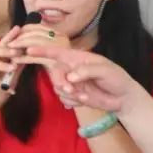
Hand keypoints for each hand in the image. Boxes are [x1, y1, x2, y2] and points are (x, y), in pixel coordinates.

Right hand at [0, 25, 24, 116]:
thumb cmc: (0, 90)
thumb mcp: (13, 77)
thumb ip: (18, 66)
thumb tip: (29, 54)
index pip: (3, 45)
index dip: (9, 36)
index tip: (18, 28)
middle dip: (7, 50)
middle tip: (17, 51)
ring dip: (2, 66)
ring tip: (13, 68)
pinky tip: (7, 88)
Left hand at [9, 23, 69, 84]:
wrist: (68, 84)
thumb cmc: (55, 68)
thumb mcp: (47, 51)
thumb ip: (38, 42)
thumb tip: (20, 31)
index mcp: (59, 35)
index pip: (37, 27)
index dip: (23, 31)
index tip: (13, 36)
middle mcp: (62, 39)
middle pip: (36, 34)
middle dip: (20, 38)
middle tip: (8, 44)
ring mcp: (61, 50)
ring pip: (36, 42)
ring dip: (20, 45)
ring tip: (9, 51)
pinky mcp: (57, 62)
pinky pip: (36, 57)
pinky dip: (24, 57)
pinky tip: (15, 60)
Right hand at [20, 46, 148, 113]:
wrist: (123, 98)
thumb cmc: (116, 78)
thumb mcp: (105, 70)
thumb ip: (87, 70)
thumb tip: (71, 77)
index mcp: (78, 58)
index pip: (57, 53)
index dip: (42, 51)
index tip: (29, 50)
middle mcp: (71, 69)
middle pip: (54, 73)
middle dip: (60, 82)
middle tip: (70, 89)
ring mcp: (72, 83)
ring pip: (57, 87)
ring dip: (69, 94)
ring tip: (84, 97)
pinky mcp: (73, 96)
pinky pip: (63, 99)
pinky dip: (73, 101)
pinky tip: (85, 101)